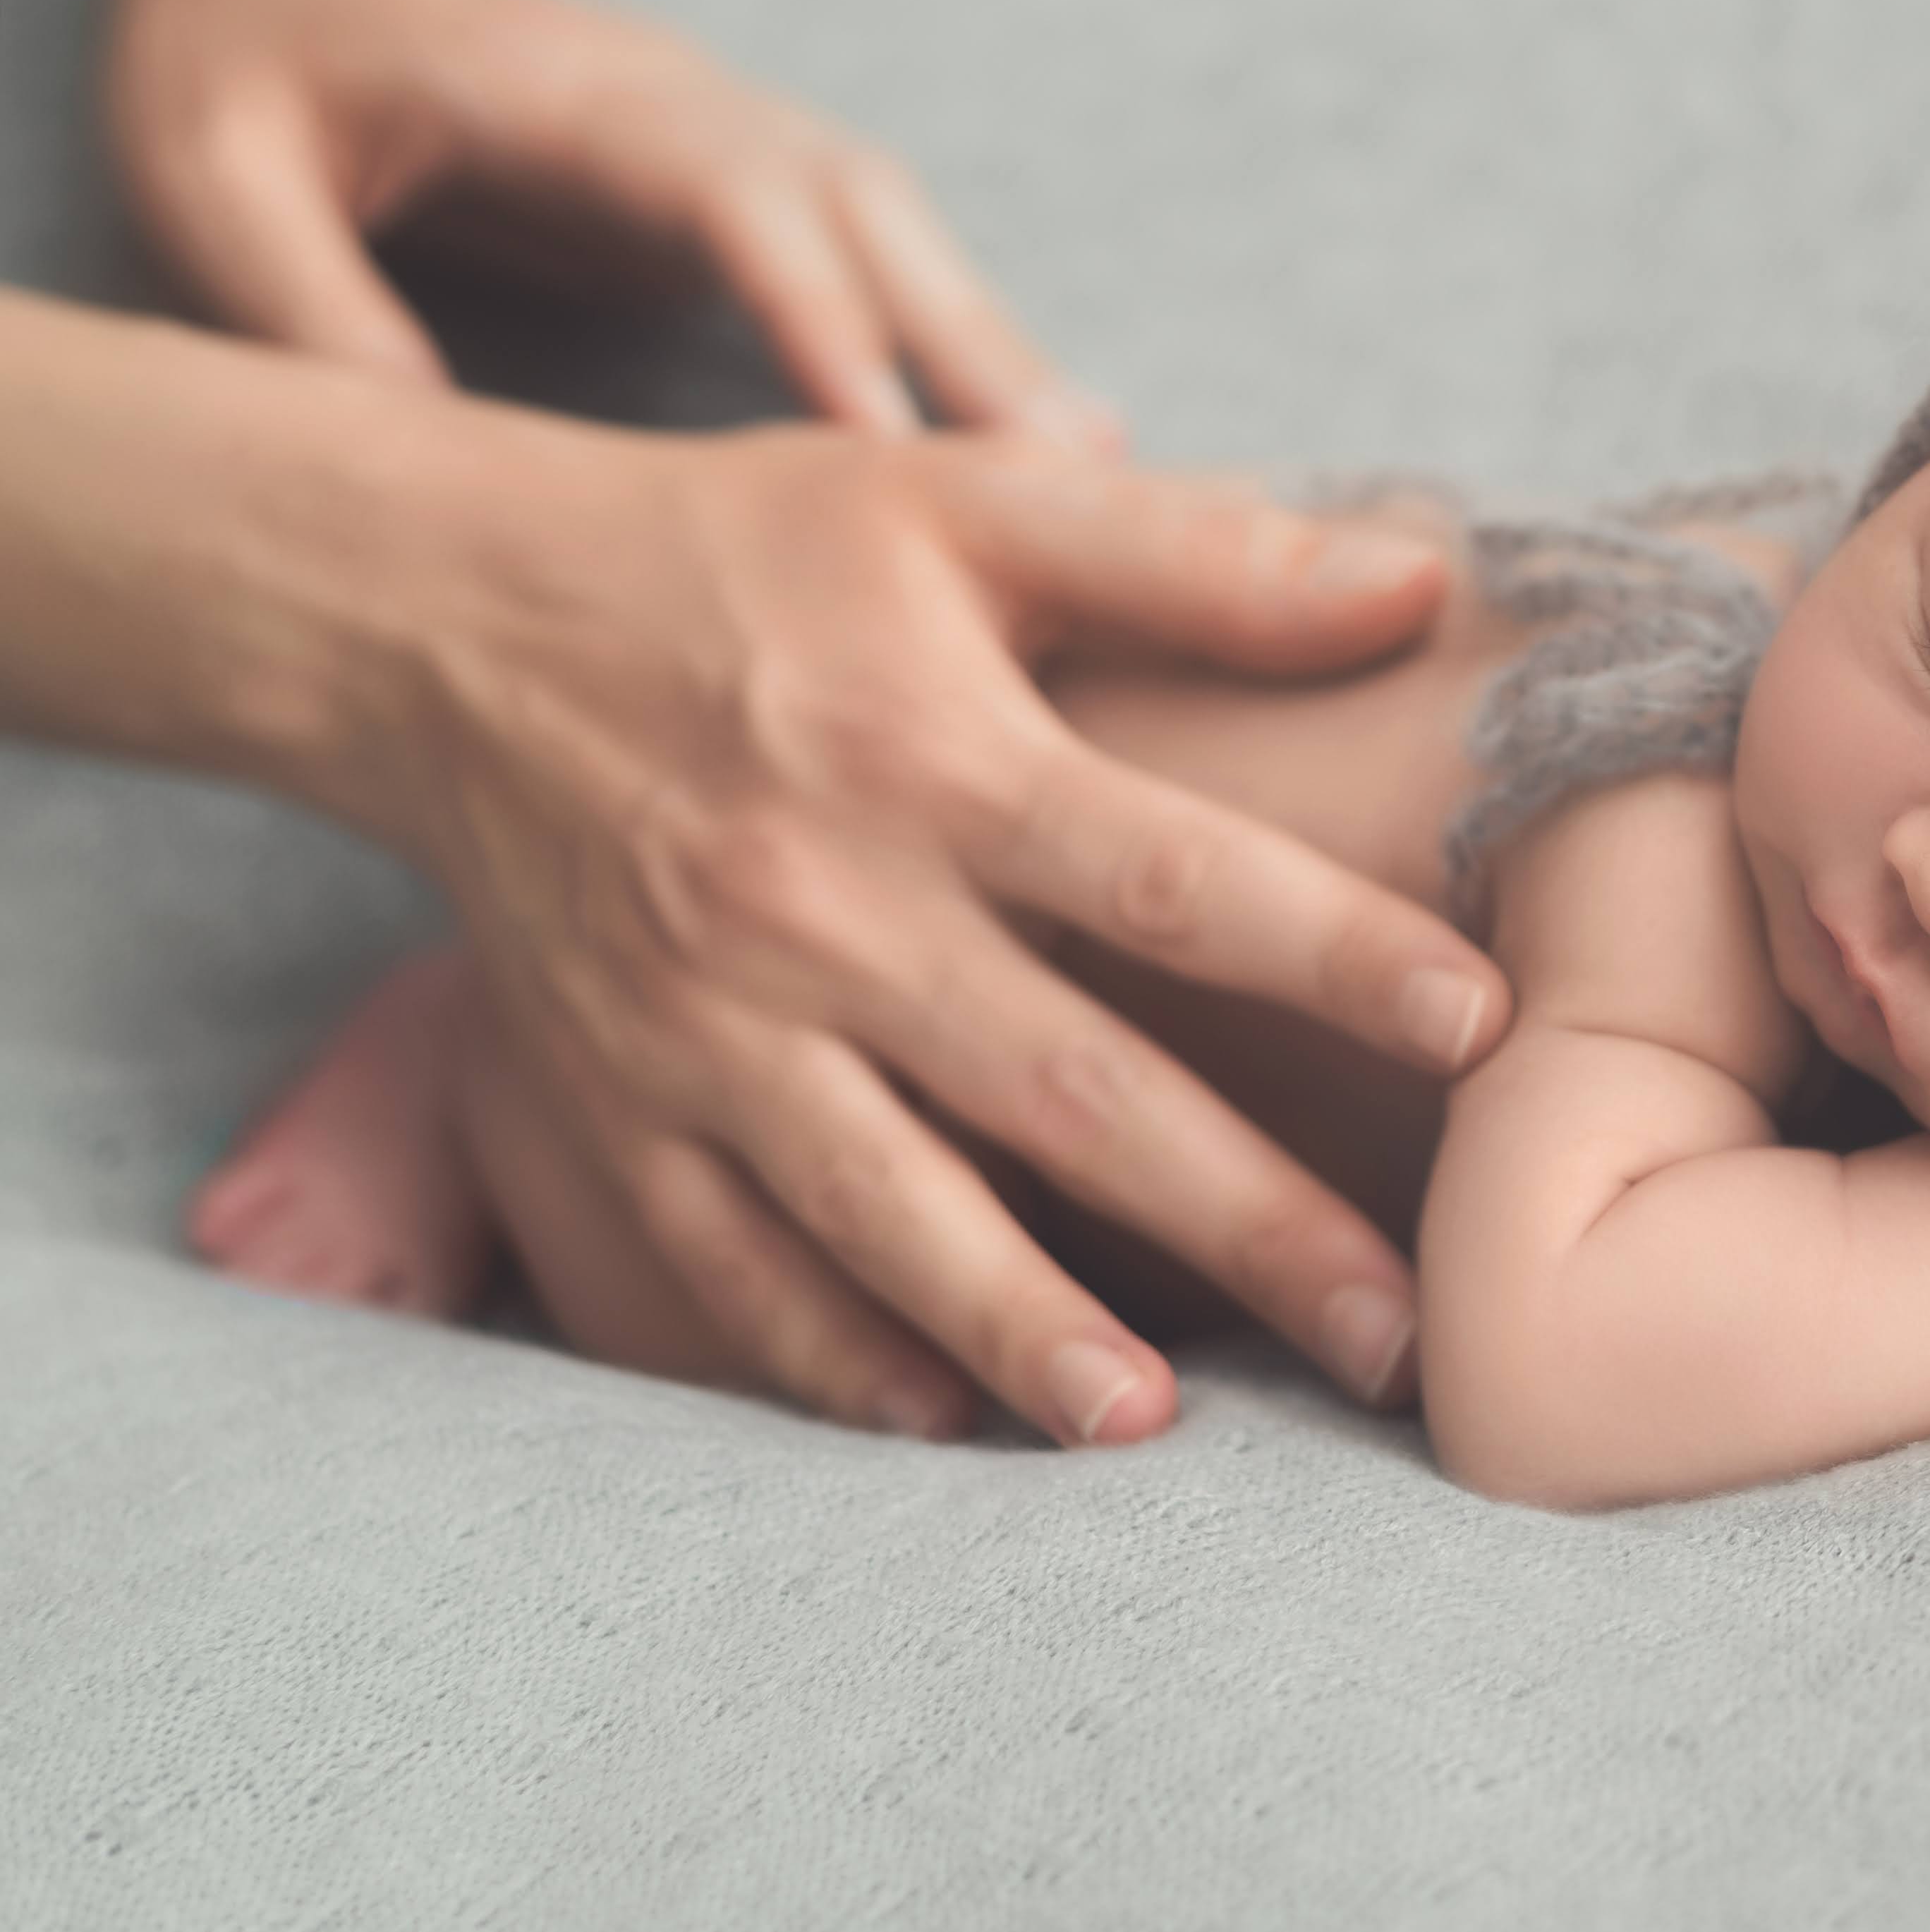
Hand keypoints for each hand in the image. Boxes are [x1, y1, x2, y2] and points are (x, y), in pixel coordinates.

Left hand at [109, 0, 1099, 440]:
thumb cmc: (244, 54)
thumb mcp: (204, 169)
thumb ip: (300, 306)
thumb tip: (425, 478)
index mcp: (562, 92)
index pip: (728, 191)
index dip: (819, 310)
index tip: (890, 444)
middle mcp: (680, 101)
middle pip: (863, 205)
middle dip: (972, 338)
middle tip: (1075, 481)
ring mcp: (723, 134)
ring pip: (896, 229)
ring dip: (994, 345)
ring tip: (1099, 478)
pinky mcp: (738, 183)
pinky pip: (876, 257)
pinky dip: (958, 340)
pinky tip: (1030, 444)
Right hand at [364, 410, 1513, 1443]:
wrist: (445, 619)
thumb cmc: (750, 551)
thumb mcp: (965, 502)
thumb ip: (1197, 554)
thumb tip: (1421, 582)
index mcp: (930, 757)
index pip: (1164, 878)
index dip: (1330, 952)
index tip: (1481, 1028)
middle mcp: (822, 909)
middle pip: (1064, 1090)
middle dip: (1242, 1220)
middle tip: (1396, 1334)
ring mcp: (704, 1027)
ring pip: (891, 1211)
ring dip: (1030, 1329)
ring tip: (1162, 1430)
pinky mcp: (612, 1100)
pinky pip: (724, 1260)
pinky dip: (827, 1353)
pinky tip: (945, 1425)